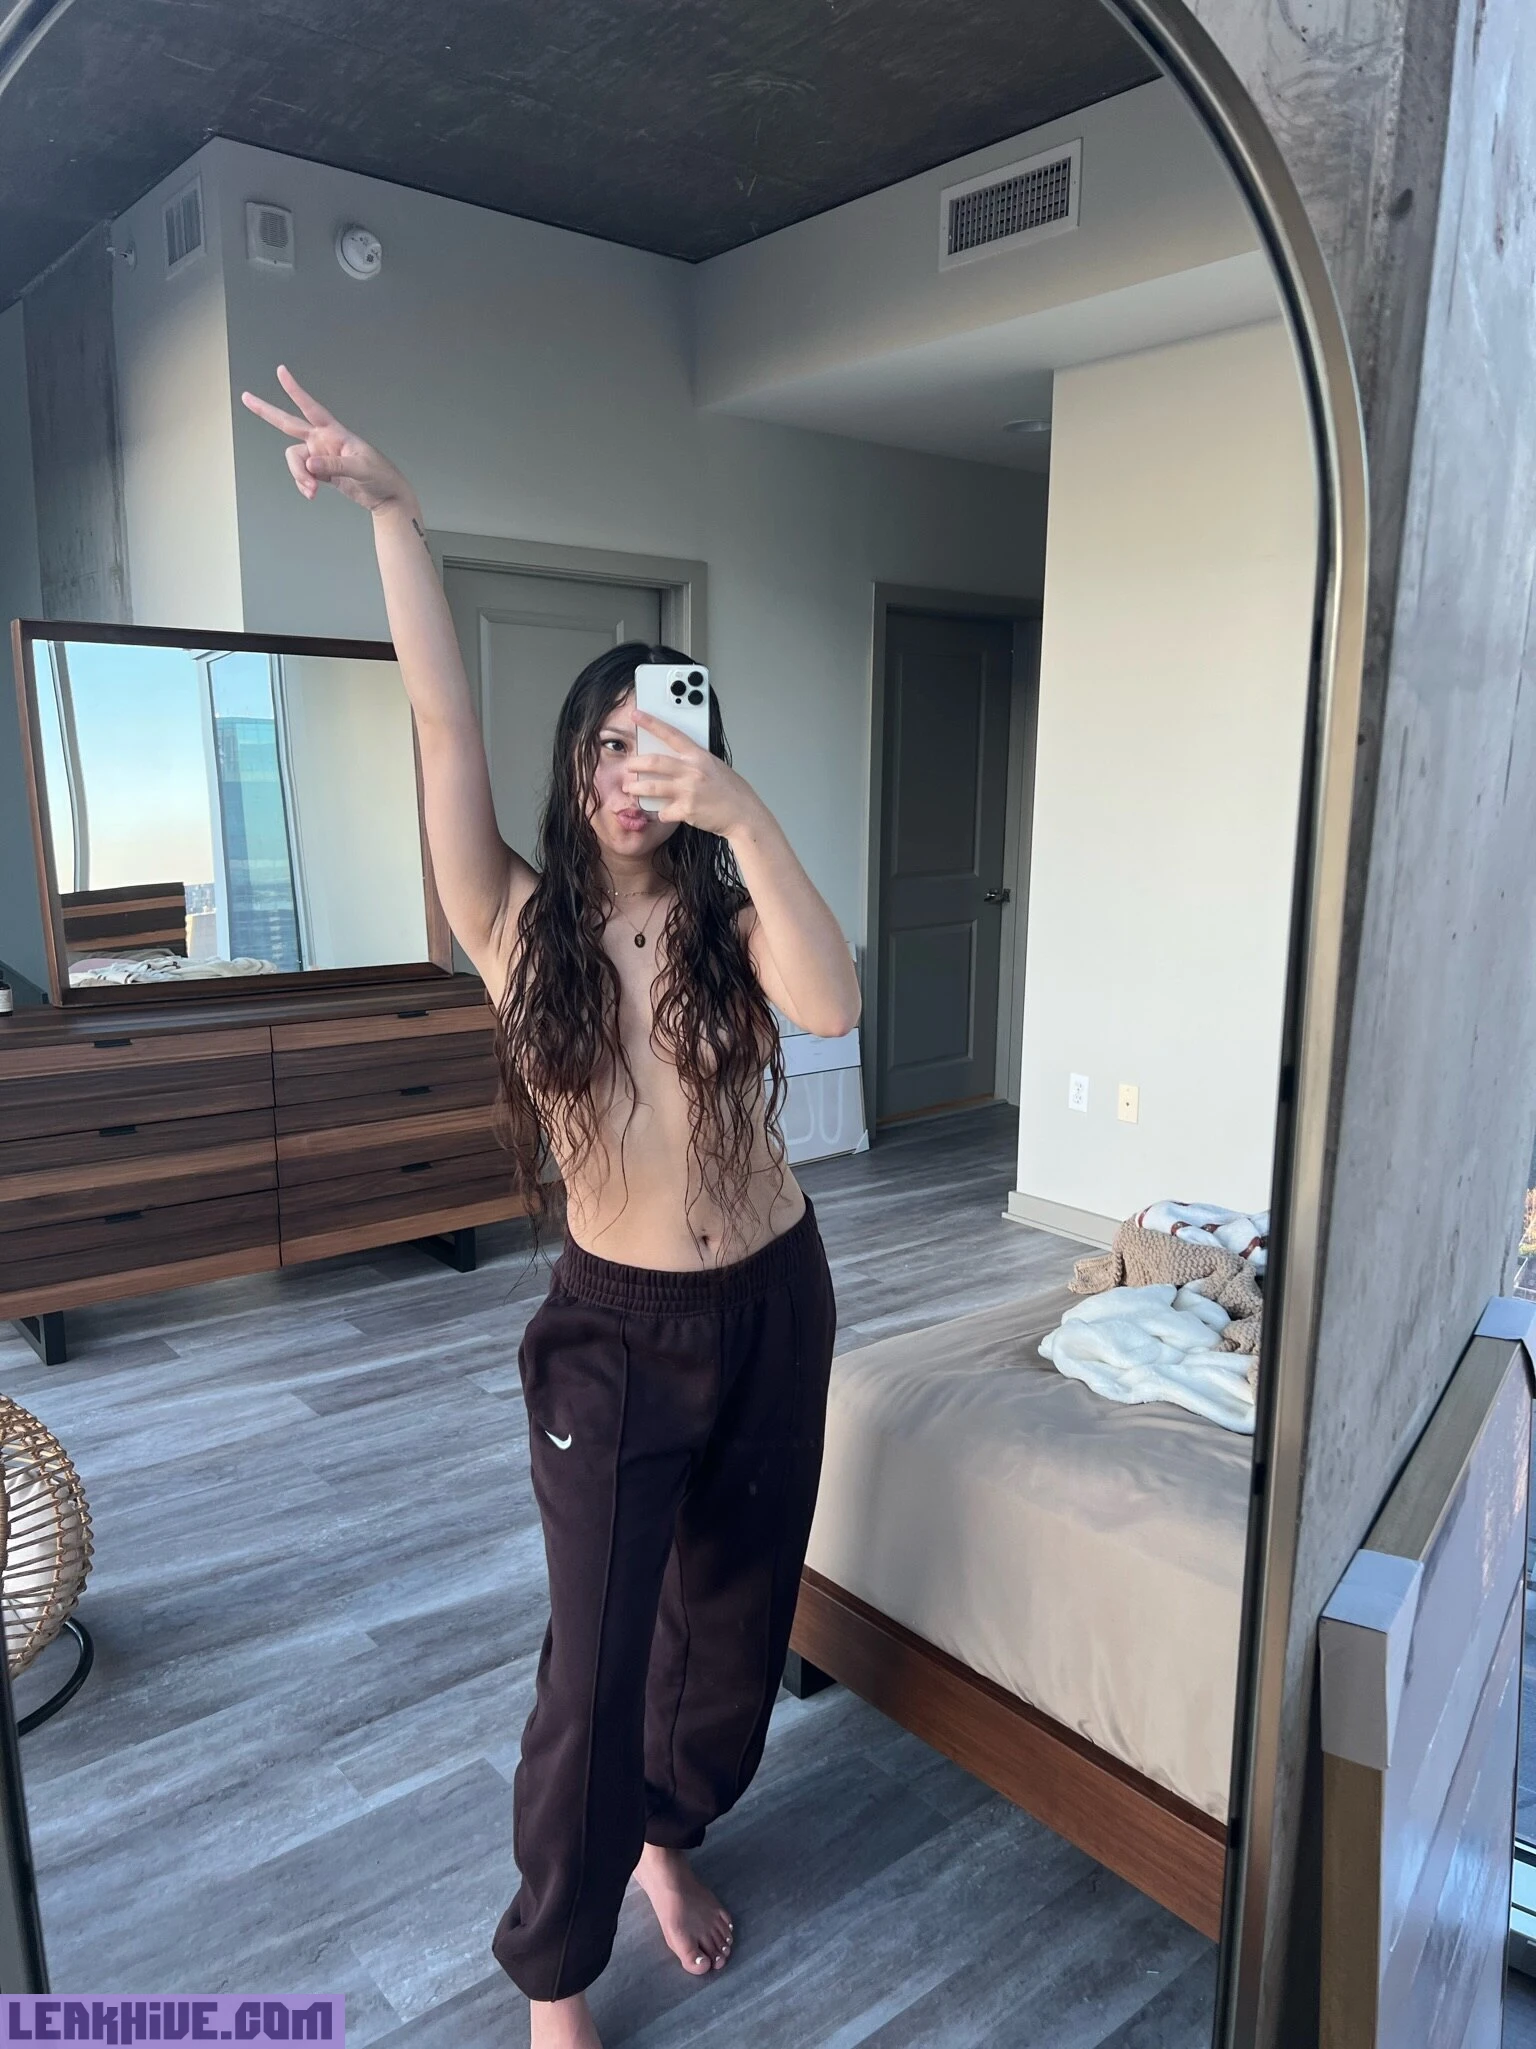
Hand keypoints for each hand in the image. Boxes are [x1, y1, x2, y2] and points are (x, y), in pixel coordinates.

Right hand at [240, 366, 414, 514]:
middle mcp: (323, 440)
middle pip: (288, 423)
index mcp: (334, 432)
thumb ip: (333, 467)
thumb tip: (309, 465)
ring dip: (298, 475)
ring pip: (294, 460)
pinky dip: (302, 484)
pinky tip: (312, 494)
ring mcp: (319, 455)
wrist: (386, 495)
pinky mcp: (320, 471)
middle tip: (245, 397)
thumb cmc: (379, 475)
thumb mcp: (360, 469)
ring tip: (312, 491)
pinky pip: (301, 474)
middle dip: (266, 412)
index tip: (281, 371)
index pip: (310, 407)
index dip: (295, 390)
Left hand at [626, 713, 762, 837]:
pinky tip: (664, 813)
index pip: (671, 734)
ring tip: (630, 789)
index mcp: (699, 756)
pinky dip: (661, 813)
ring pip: (652, 787)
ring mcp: (688, 790)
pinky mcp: (686, 810)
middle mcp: (692, 770)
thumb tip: (675, 761)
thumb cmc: (732, 791)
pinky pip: (664, 811)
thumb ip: (695, 762)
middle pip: (654, 762)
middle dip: (635, 763)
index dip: (651, 723)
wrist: (743, 814)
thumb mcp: (715, 767)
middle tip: (628, 766)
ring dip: (637, 788)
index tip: (636, 715)